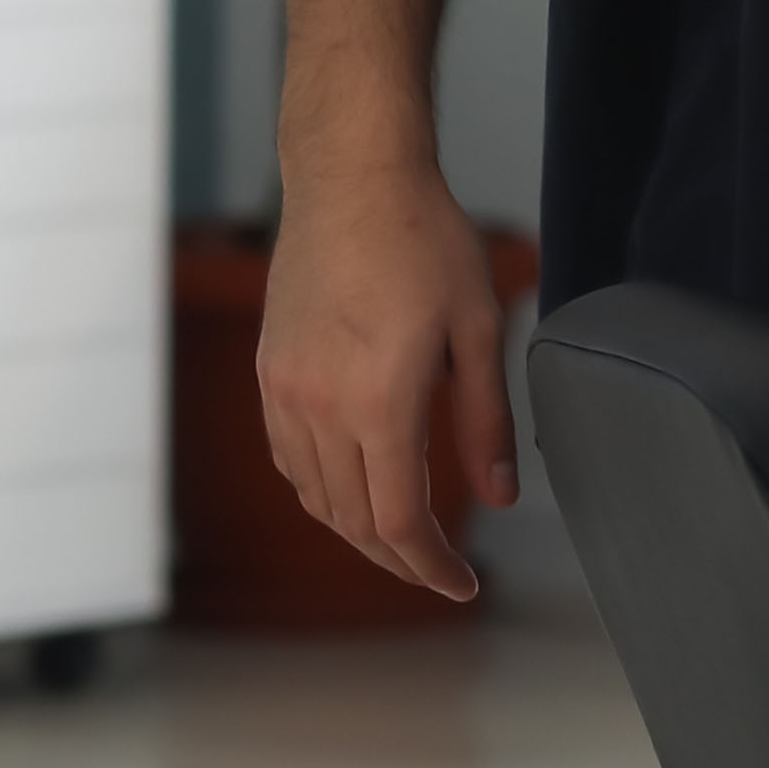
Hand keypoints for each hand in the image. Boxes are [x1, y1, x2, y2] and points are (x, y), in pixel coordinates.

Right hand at [254, 152, 513, 600]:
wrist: (352, 182)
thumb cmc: (426, 243)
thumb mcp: (480, 329)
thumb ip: (485, 421)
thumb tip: (498, 499)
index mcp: (379, 402)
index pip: (397, 521)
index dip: (431, 566)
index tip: (463, 585)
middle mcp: (319, 407)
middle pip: (352, 522)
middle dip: (400, 560)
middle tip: (441, 574)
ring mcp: (285, 392)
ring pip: (316, 497)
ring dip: (358, 532)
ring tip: (406, 541)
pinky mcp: (270, 375)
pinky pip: (291, 460)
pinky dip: (323, 491)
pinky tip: (356, 489)